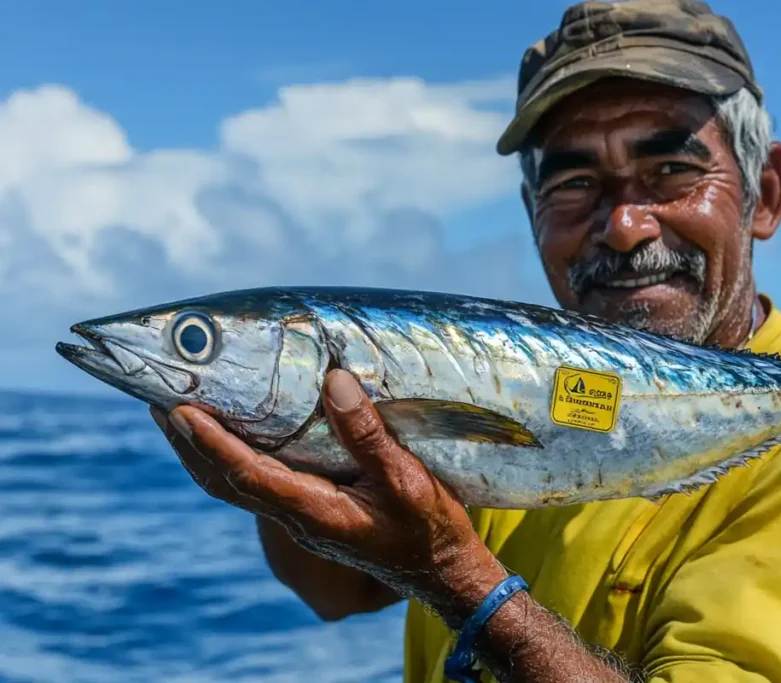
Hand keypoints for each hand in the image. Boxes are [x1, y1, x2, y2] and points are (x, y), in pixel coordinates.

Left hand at [153, 369, 506, 624]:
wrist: (440, 570)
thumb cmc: (428, 528)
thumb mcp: (407, 481)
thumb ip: (368, 437)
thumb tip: (334, 383)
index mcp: (315, 512)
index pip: (248, 474)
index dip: (212, 442)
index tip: (181, 410)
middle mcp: (297, 517)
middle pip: (224, 481)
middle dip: (188, 443)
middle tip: (158, 400)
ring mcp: (300, 517)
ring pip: (235, 483)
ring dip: (202, 450)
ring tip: (179, 412)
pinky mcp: (310, 511)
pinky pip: (256, 482)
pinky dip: (231, 455)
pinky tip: (234, 433)